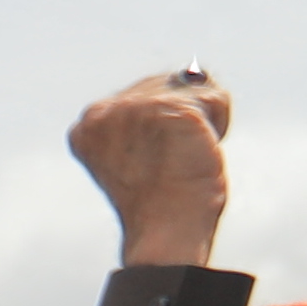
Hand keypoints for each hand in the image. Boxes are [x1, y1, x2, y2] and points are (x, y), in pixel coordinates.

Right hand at [70, 68, 231, 270]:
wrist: (166, 233)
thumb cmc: (159, 199)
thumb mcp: (137, 150)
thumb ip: (144, 114)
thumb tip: (195, 72)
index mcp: (87, 123)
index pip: (148, 90)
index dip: (165, 123)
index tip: (154, 159)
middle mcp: (103, 111)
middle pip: (172, 82)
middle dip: (186, 116)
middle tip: (171, 160)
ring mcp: (134, 109)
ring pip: (196, 88)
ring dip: (204, 122)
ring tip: (184, 156)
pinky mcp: (169, 110)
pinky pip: (216, 100)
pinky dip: (219, 127)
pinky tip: (198, 153)